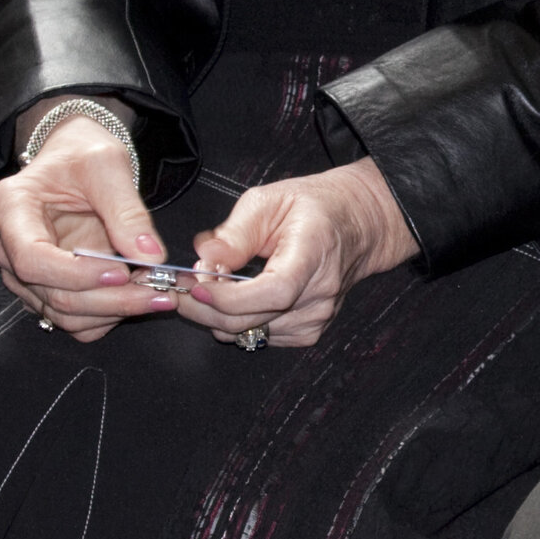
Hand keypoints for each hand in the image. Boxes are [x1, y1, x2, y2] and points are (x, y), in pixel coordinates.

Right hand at [0, 102, 170, 335]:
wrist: (73, 159)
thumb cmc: (82, 154)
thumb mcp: (108, 165)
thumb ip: (127, 210)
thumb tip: (151, 256)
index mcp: (11, 208)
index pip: (32, 259)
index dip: (76, 274)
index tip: (122, 271)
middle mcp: (6, 247)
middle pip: (51, 294)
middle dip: (108, 300)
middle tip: (159, 292)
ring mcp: (22, 274)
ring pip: (63, 314)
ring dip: (112, 312)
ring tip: (156, 294)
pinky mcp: (44, 289)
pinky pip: (72, 320)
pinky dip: (106, 317)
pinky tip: (137, 298)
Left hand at [174, 159, 417, 346]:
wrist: (356, 224)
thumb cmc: (313, 208)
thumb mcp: (268, 201)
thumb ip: (234, 232)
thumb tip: (204, 257)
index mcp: (314, 255)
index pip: (273, 293)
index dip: (228, 298)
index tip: (195, 285)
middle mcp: (319, 294)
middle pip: (252, 321)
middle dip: (205, 307)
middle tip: (183, 283)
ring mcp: (316, 318)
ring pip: (248, 334)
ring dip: (217, 314)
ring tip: (210, 284)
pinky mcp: (308, 332)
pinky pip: (258, 338)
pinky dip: (235, 322)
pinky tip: (233, 297)